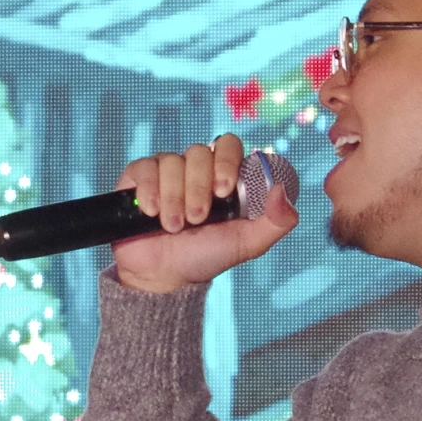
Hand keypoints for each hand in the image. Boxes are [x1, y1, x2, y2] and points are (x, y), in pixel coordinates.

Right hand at [110, 131, 296, 294]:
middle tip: (197, 219)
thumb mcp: (248, 244)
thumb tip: (282, 191)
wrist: (165, 275)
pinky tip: (151, 213)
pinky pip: (145, 168)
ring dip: (174, 198)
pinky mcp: (139, 177)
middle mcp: (195, 167)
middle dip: (198, 188)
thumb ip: (276, 221)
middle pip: (199, 152)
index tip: (223, 191)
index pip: (228, 144)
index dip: (226, 161)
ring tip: (174, 227)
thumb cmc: (206, 256)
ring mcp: (166, 170)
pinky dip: (149, 192)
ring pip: (172, 162)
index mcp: (223, 174)